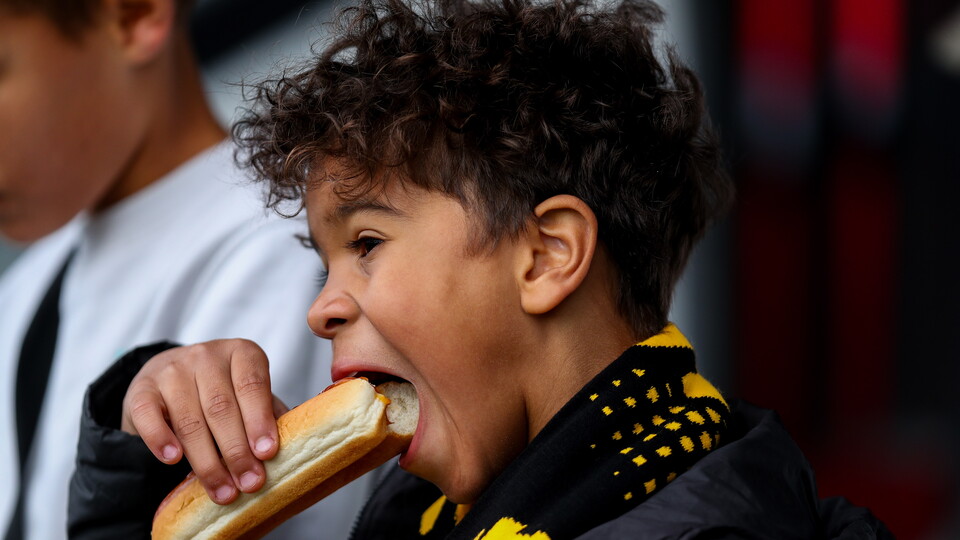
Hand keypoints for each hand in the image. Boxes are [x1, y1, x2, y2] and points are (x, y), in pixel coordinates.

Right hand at [121, 339, 289, 504]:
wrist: (169, 379)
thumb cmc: (223, 392)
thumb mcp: (249, 396)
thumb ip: (269, 414)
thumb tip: (298, 442)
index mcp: (241, 353)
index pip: (252, 385)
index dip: (260, 420)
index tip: (268, 453)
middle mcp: (206, 355)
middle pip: (221, 407)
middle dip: (237, 451)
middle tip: (250, 483)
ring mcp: (171, 370)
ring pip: (189, 419)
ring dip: (207, 461)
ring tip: (223, 491)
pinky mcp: (141, 389)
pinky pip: (148, 416)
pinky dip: (160, 438)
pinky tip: (172, 460)